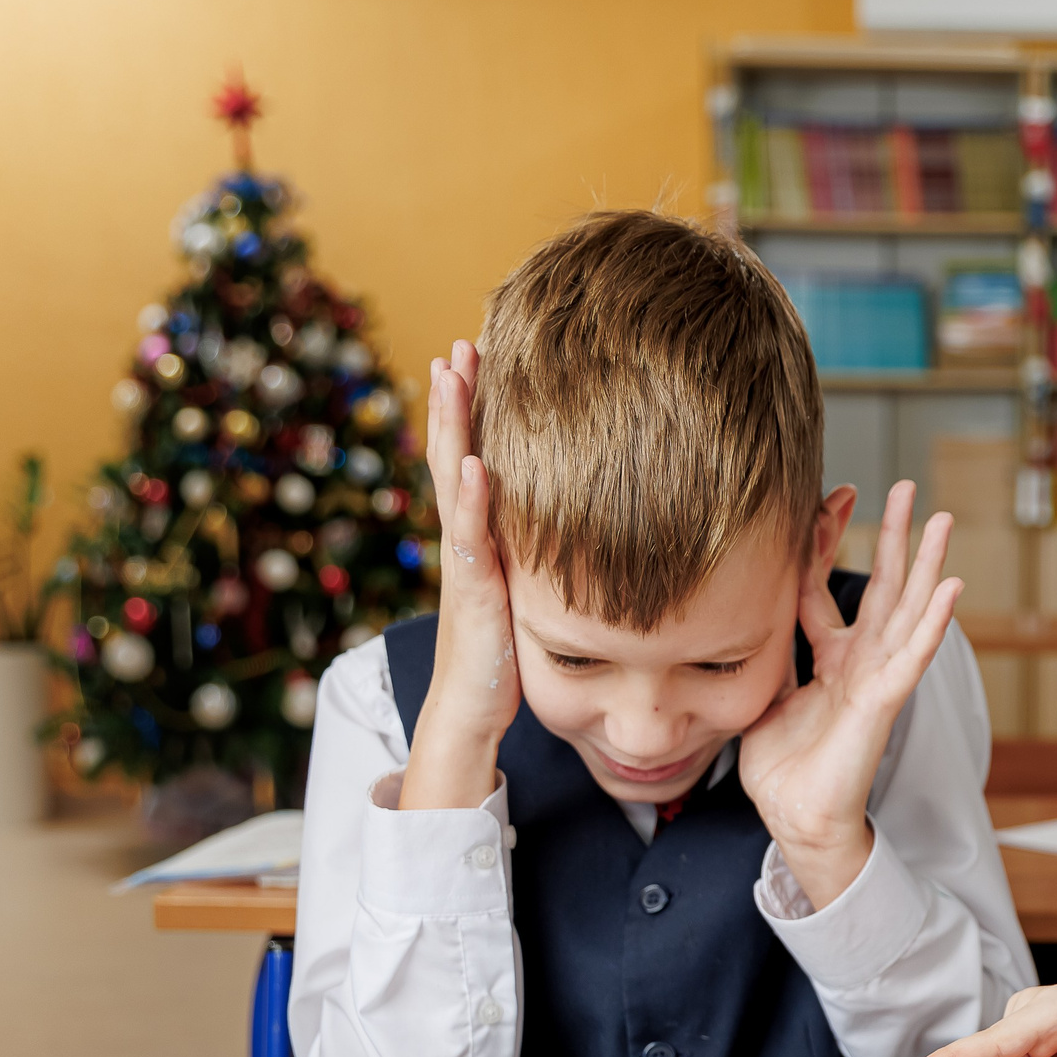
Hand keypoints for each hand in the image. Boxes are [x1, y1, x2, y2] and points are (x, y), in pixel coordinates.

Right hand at [400, 341, 518, 810]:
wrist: (474, 714)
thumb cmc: (510, 658)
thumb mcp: (541, 593)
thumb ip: (557, 556)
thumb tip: (605, 525)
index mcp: (488, 536)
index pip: (484, 459)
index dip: (483, 410)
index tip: (491, 355)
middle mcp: (471, 539)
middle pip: (459, 452)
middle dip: (459, 397)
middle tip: (462, 341)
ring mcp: (467, 562)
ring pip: (455, 480)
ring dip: (452, 425)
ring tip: (451, 371)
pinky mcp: (476, 594)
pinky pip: (472, 539)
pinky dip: (472, 499)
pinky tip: (477, 462)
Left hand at [741, 481, 961, 908]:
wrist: (796, 816)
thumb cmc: (783, 767)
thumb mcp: (761, 697)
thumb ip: (766, 656)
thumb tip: (741, 623)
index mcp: (828, 659)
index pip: (824, 588)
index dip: (823, 545)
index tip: (829, 500)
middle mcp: (858, 661)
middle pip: (882, 585)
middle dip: (893, 534)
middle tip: (904, 486)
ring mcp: (876, 678)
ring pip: (907, 609)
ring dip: (927, 563)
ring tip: (943, 519)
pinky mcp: (883, 700)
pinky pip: (911, 654)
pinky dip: (932, 621)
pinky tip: (952, 588)